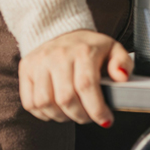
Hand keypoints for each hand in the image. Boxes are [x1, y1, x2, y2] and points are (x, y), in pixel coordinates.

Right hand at [18, 29, 132, 125]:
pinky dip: (43, 113)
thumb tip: (121, 77)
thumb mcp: (113, 49)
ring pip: (46, 103)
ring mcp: (39, 62)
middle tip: (88, 117)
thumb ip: (123, 63)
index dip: (96, 109)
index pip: (87, 86)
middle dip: (81, 116)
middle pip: (66, 99)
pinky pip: (30, 102)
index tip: (105, 120)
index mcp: (83, 51)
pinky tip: (55, 109)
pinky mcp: (26, 69)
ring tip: (72, 113)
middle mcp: (59, 55)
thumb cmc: (88, 46)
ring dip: (61, 117)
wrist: (60, 29)